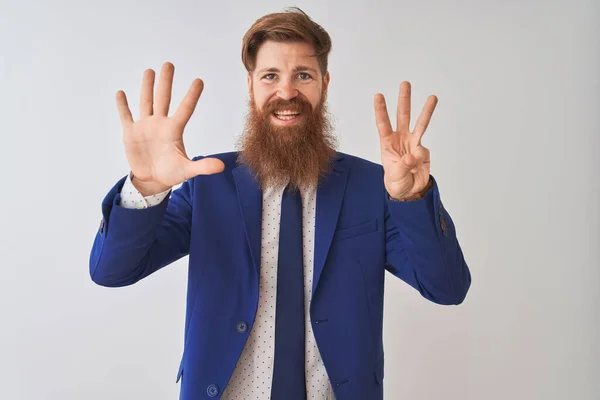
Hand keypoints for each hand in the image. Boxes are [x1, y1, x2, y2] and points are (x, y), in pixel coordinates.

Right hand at [116, 62, 224, 194]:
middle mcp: (160, 124)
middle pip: (163, 98)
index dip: (191, 96)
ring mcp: (145, 127)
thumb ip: (203, 166)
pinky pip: (126, 116)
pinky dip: (122, 106)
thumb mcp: (187, 170)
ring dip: (147, 87)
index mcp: (174, 130)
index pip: (185, 109)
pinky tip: (121, 93)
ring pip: (146, 102)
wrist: (152, 180)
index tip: (199, 80)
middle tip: (169, 64)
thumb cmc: (171, 173)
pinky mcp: (131, 133)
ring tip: (150, 71)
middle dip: (166, 82)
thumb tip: (222, 167)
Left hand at [374, 81, 436, 199]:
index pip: (383, 124)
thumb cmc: (396, 182)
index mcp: (387, 143)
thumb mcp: (394, 177)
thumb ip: (402, 166)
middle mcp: (400, 139)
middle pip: (403, 116)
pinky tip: (415, 166)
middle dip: (404, 100)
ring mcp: (413, 143)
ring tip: (432, 97)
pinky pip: (423, 151)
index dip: (381, 110)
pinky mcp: (423, 150)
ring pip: (420, 123)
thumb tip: (413, 155)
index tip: (379, 95)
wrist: (409, 191)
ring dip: (426, 110)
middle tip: (405, 83)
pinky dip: (420, 157)